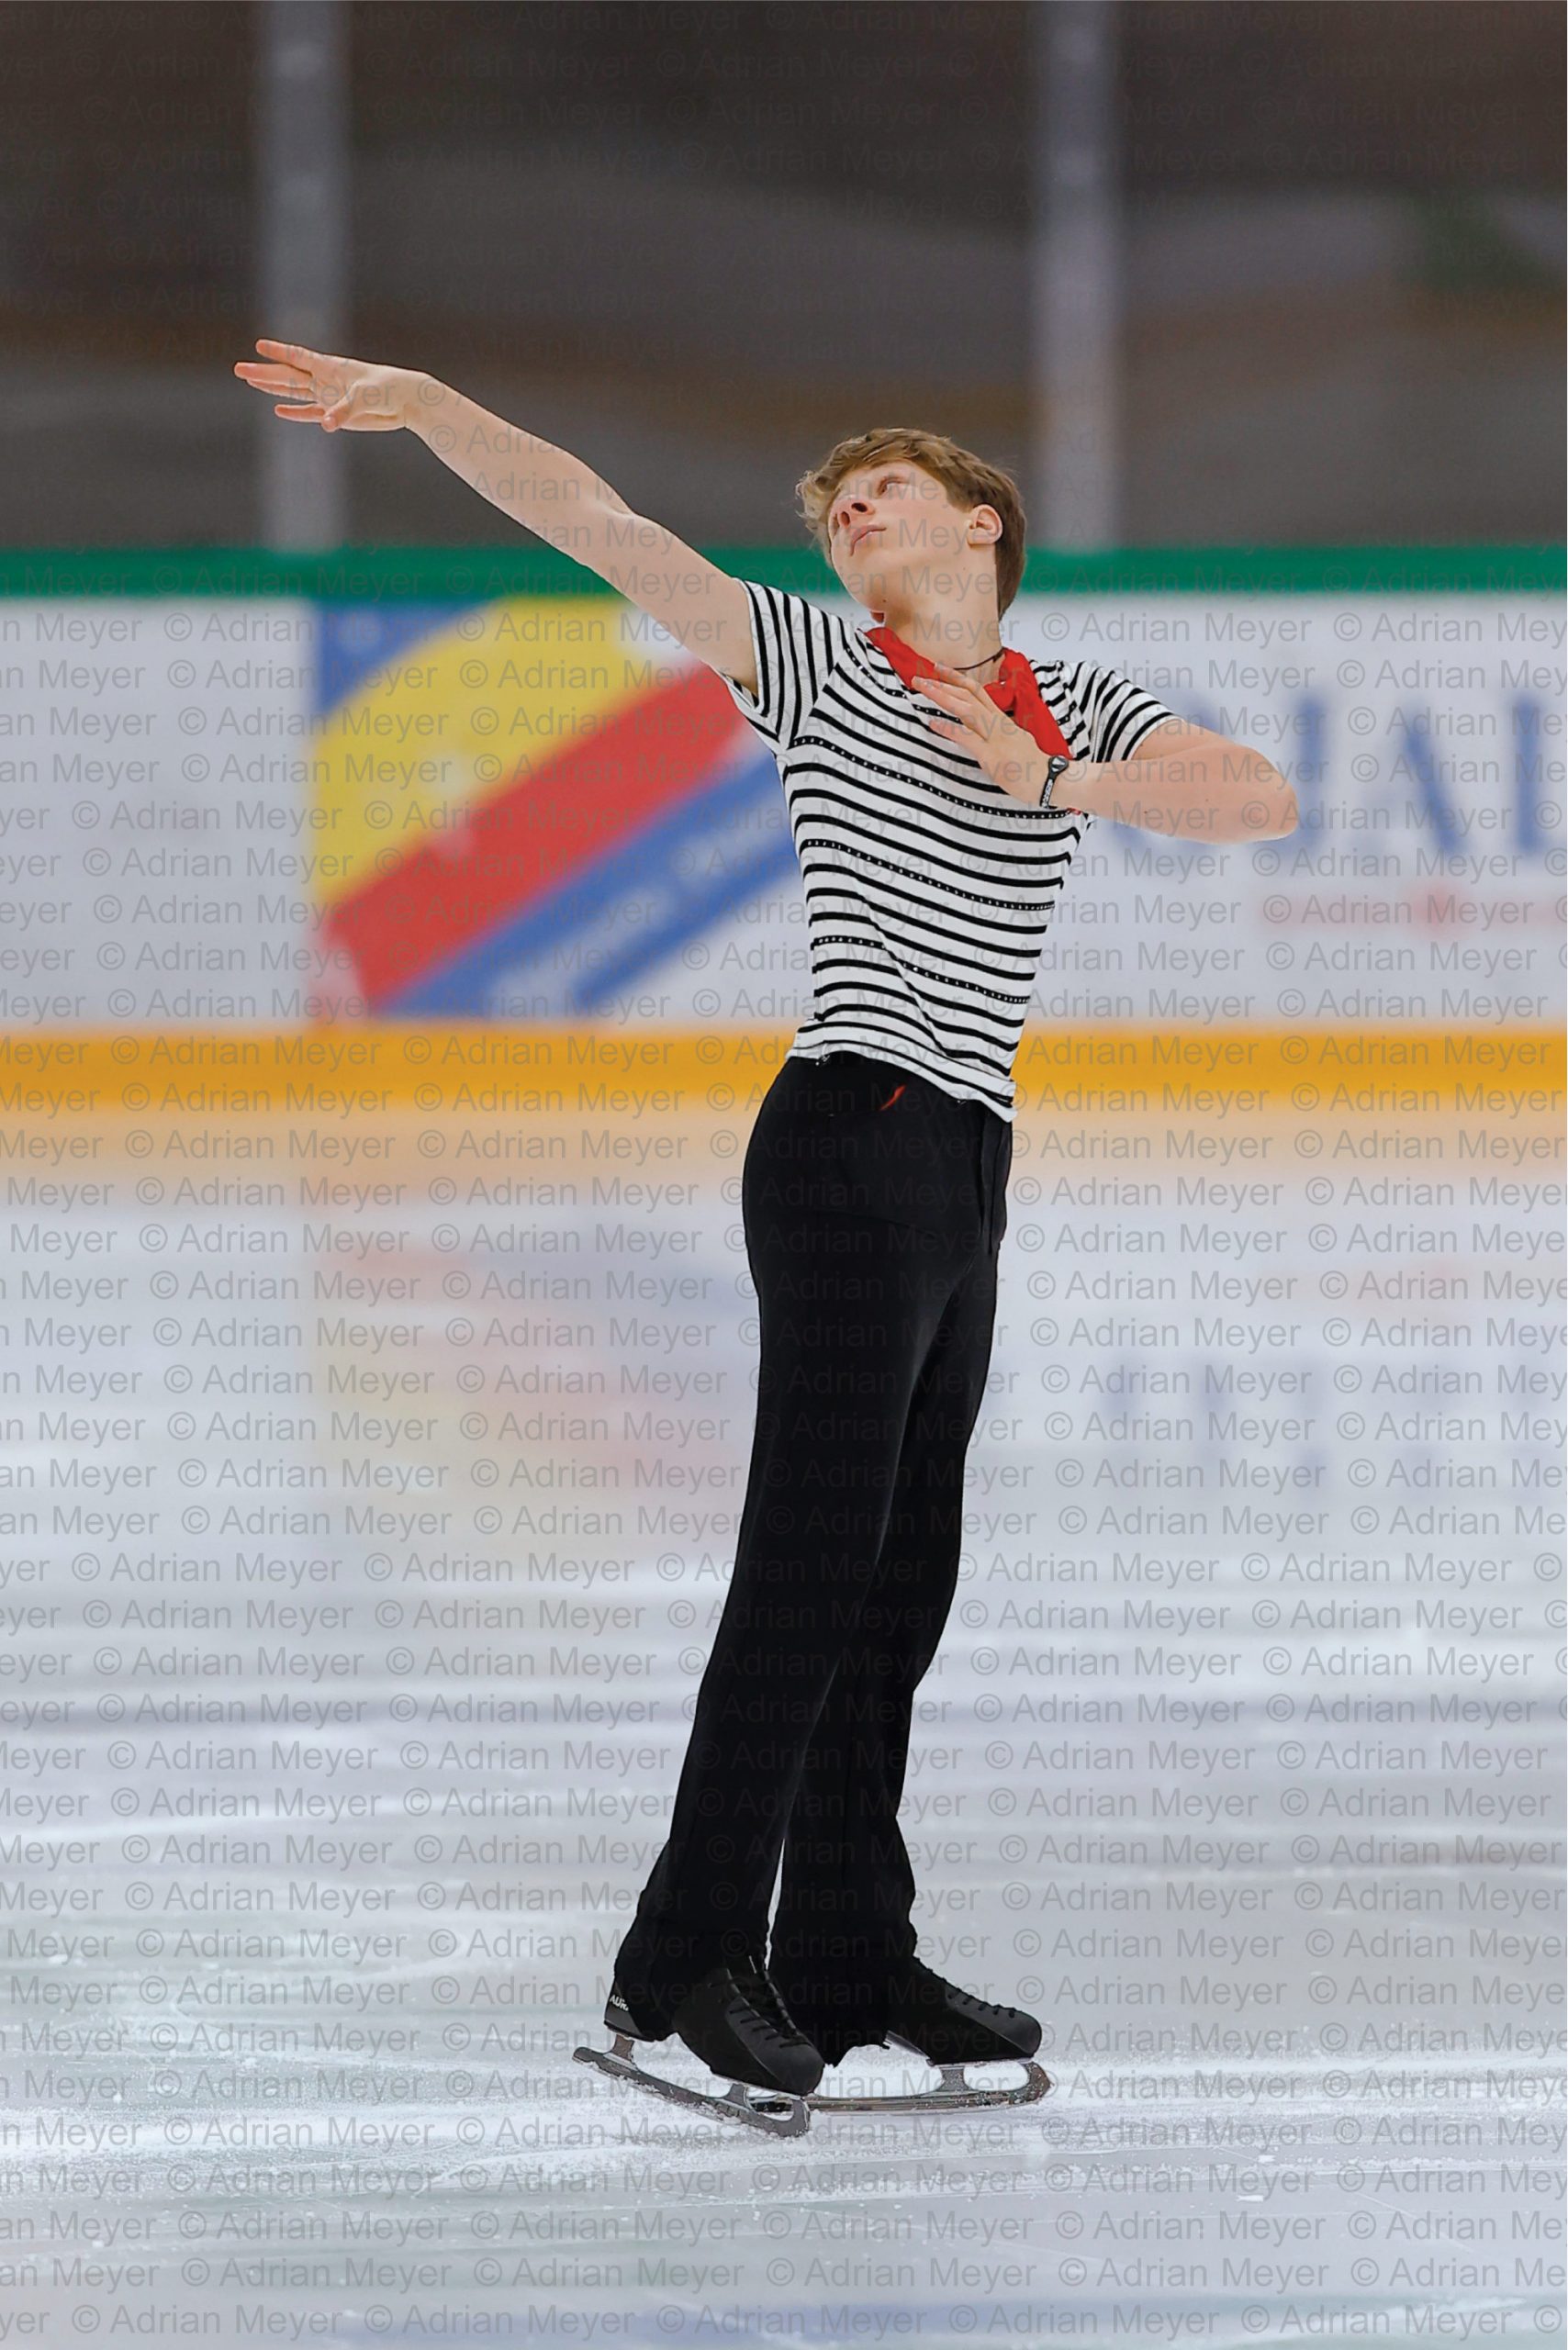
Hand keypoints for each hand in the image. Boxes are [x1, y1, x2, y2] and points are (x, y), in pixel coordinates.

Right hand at [232, 339, 421, 431]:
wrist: (404, 402)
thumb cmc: (387, 390)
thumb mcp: (364, 399)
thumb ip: (343, 411)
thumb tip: (326, 424)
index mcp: (330, 367)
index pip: (298, 357)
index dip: (279, 352)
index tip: (259, 346)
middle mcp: (325, 380)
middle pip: (287, 375)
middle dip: (263, 372)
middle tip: (238, 369)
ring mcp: (329, 397)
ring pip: (294, 392)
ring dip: (273, 389)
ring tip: (251, 381)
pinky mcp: (336, 415)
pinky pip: (310, 413)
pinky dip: (295, 413)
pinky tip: (278, 410)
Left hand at [915, 661, 1046, 805]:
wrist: (1050, 780)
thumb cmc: (1032, 767)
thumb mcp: (1014, 742)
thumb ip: (998, 734)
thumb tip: (984, 733)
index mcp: (1001, 720)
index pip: (977, 692)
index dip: (958, 679)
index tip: (940, 670)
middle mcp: (997, 723)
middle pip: (968, 694)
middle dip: (943, 683)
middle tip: (920, 677)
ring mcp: (994, 737)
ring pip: (966, 708)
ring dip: (942, 696)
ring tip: (922, 688)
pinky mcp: (992, 754)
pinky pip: (967, 737)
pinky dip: (948, 729)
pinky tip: (933, 723)